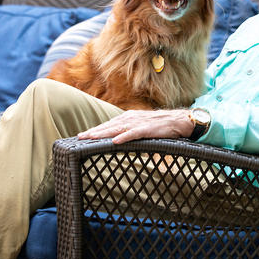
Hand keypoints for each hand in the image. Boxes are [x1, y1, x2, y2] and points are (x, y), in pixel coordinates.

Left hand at [77, 109, 193, 143]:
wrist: (178, 121)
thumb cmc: (160, 125)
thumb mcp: (142, 126)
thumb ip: (130, 131)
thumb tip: (118, 139)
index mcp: (129, 117)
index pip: (109, 124)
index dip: (96, 129)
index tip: (82, 135)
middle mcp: (131, 118)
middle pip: (109, 125)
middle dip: (94, 131)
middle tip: (80, 136)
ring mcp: (139, 123)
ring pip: (118, 128)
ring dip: (104, 133)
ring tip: (91, 138)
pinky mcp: (148, 129)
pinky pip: (134, 133)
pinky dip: (124, 137)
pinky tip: (115, 141)